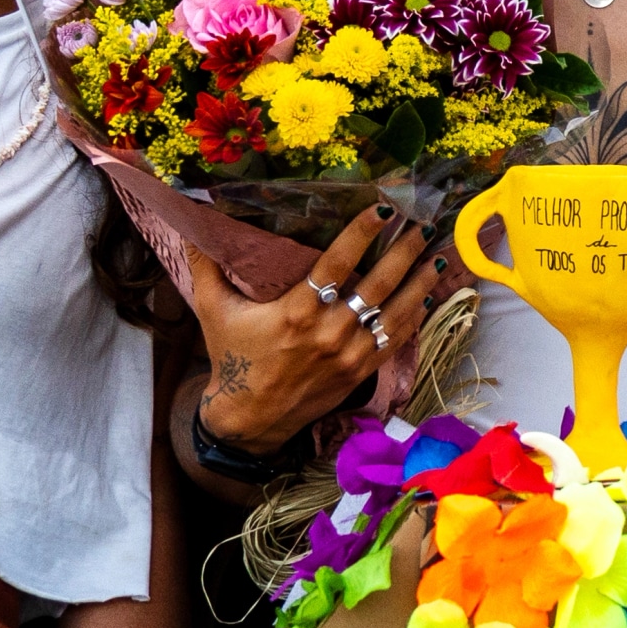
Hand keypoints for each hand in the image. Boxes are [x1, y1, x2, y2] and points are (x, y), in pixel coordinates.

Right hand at [183, 204, 436, 457]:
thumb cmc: (232, 358)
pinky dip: (413, 317)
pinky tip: (427, 295)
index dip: (362, 234)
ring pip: (394, 313)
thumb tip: (190, 220)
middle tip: (422, 224)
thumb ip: (206, 265)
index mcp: (295, 312)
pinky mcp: (359, 373)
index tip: (384, 209)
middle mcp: (328, 332)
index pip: (336, 263)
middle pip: (376, 285)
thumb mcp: (213, 310)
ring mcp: (348, 355)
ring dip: (418, 283)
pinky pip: (394, 341)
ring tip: (435, 254)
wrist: (248, 418)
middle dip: (403, 252)